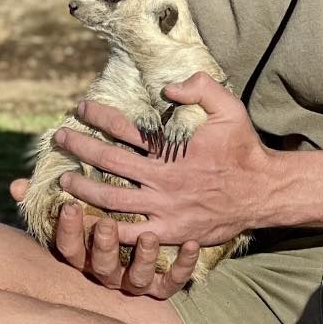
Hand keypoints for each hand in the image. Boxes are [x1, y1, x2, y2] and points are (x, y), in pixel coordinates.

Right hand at [8, 181, 201, 297]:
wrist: (154, 249)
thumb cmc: (105, 222)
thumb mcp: (78, 207)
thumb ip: (47, 198)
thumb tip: (16, 186)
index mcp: (86, 254)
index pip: (68, 248)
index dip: (67, 230)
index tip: (69, 204)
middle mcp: (108, 272)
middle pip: (100, 266)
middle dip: (102, 246)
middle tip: (106, 224)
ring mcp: (136, 281)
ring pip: (136, 280)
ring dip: (141, 259)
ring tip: (148, 237)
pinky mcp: (164, 285)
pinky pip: (173, 282)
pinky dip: (183, 266)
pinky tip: (193, 244)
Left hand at [40, 75, 276, 247]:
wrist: (263, 193)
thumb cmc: (243, 149)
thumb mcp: (229, 108)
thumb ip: (200, 88)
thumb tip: (167, 87)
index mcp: (171, 149)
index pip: (125, 129)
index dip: (99, 117)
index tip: (80, 108)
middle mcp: (162, 178)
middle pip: (110, 161)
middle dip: (80, 148)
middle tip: (59, 139)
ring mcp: (163, 208)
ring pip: (111, 199)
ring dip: (83, 189)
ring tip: (63, 182)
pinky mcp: (168, 232)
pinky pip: (129, 235)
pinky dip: (105, 231)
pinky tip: (85, 225)